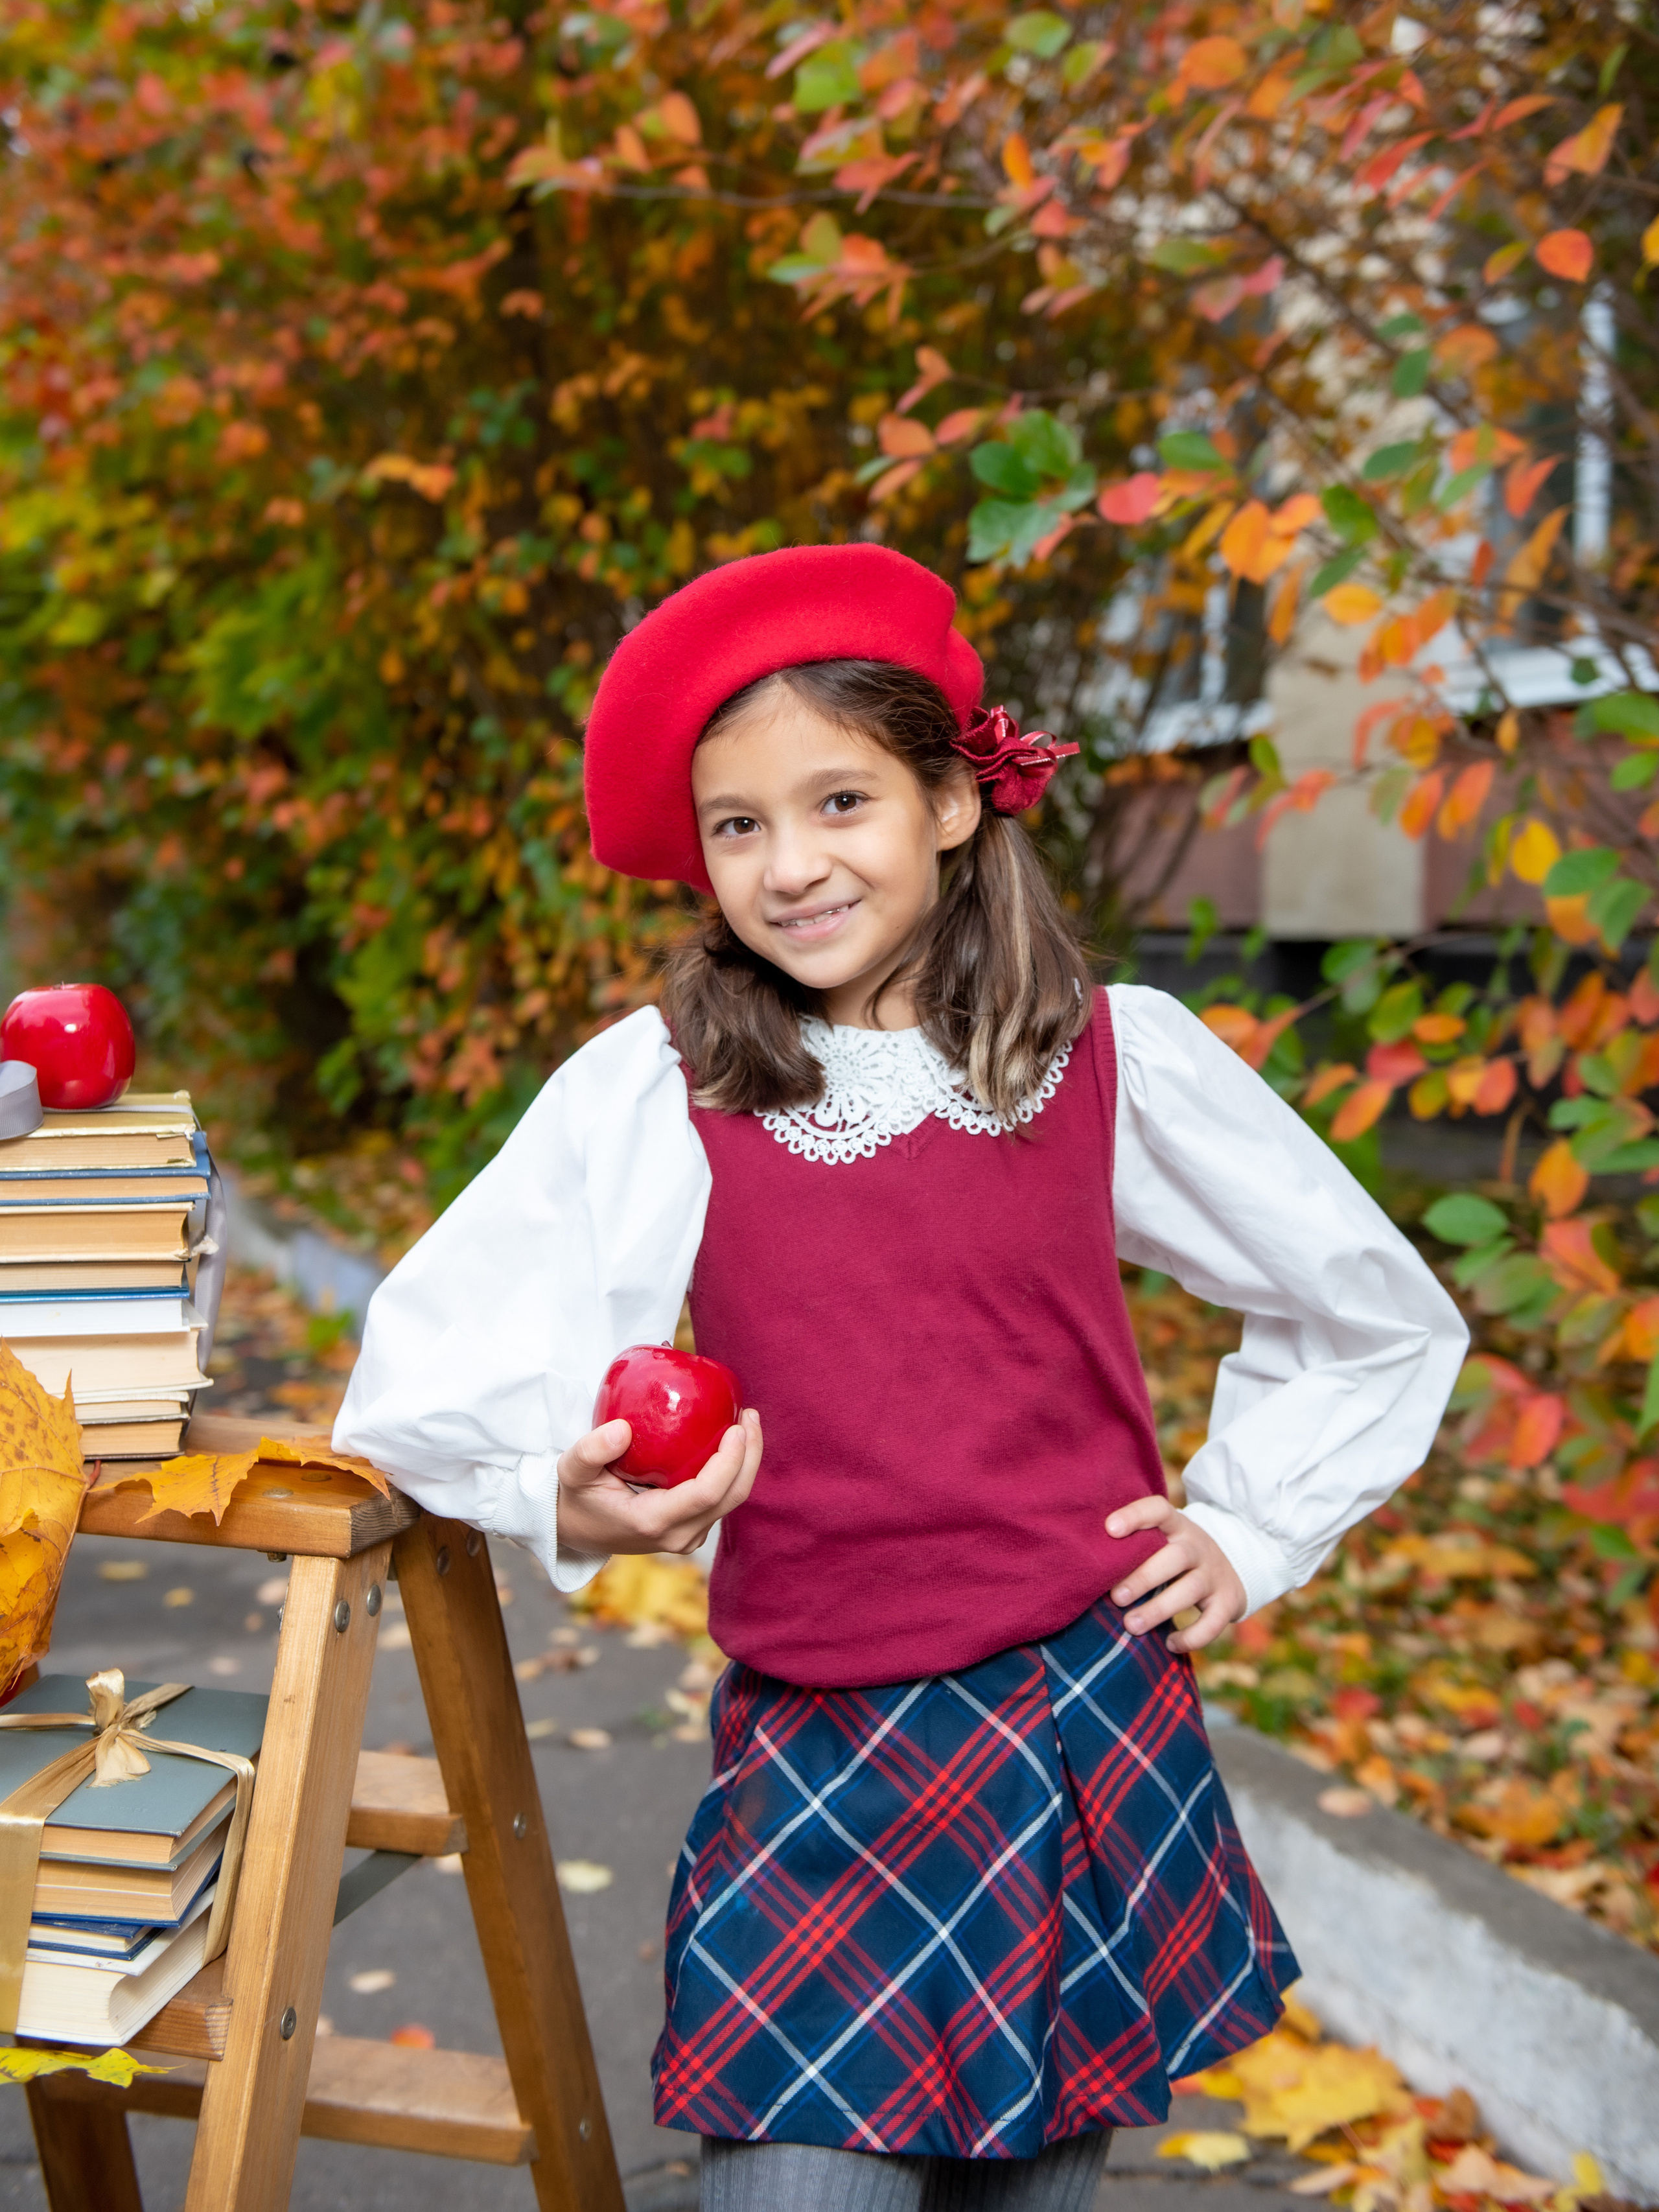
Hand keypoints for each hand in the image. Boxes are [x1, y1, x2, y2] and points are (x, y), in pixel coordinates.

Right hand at [555, 1409, 762, 1558]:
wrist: (576, 1530)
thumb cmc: (576, 1496)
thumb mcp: (572, 1470)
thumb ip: (590, 1450)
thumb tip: (622, 1429)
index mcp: (652, 1522)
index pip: (706, 1494)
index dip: (729, 1461)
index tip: (736, 1426)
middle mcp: (678, 1536)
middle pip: (731, 1497)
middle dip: (749, 1455)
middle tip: (750, 1415)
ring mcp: (688, 1537)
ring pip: (732, 1500)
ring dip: (746, 1461)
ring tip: (747, 1421)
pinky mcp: (692, 1529)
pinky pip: (723, 1500)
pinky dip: (734, 1470)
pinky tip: (733, 1440)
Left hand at [1105, 1495, 1245, 1654]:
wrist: (1233, 1566)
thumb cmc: (1174, 1555)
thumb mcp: (1162, 1541)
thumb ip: (1134, 1546)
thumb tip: (1085, 1567)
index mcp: (1177, 1526)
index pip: (1159, 1509)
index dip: (1136, 1516)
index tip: (1110, 1529)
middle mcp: (1198, 1546)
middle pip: (1175, 1556)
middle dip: (1143, 1577)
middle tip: (1115, 1597)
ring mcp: (1215, 1574)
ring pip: (1191, 1588)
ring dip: (1159, 1609)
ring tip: (1131, 1626)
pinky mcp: (1228, 1601)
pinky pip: (1214, 1621)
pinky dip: (1193, 1636)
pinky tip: (1170, 1644)